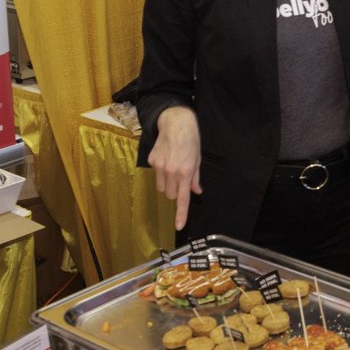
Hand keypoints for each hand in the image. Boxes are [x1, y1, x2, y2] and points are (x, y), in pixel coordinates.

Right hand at [149, 106, 202, 230]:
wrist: (176, 122)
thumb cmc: (190, 140)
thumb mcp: (198, 159)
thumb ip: (196, 178)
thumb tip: (196, 192)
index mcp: (186, 173)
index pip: (182, 199)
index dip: (180, 214)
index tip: (178, 226)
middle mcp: (172, 172)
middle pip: (170, 195)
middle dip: (175, 191)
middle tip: (180, 178)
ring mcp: (160, 167)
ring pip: (162, 188)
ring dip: (167, 184)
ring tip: (172, 168)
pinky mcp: (152, 161)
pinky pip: (156, 175)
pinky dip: (160, 172)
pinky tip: (166, 158)